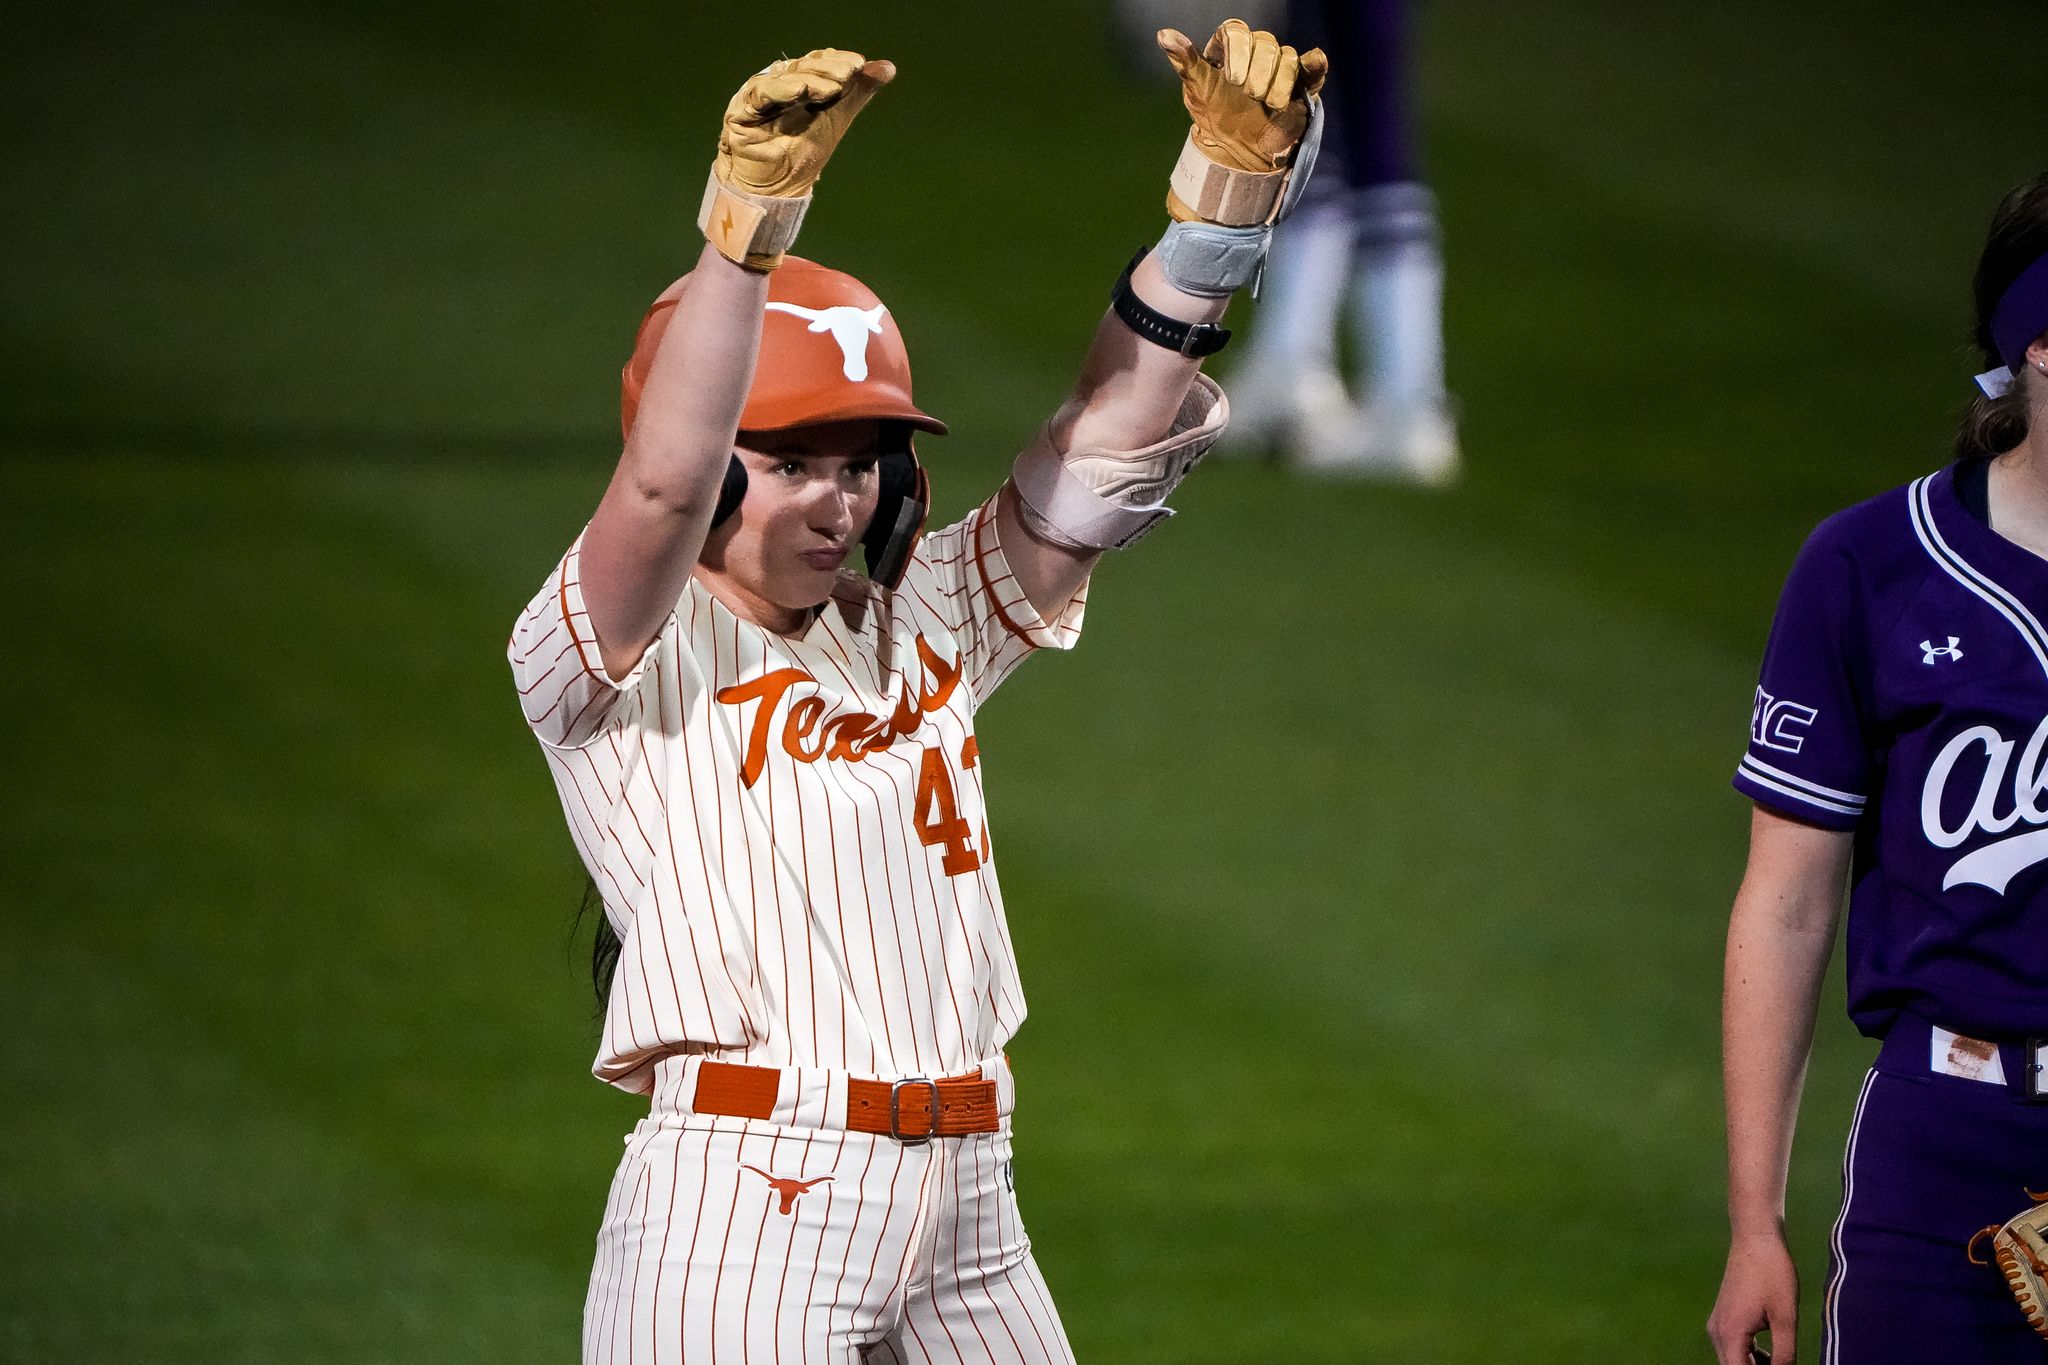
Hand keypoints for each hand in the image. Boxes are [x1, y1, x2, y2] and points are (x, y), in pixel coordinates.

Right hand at [714, 49, 894, 198]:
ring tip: (831, 86)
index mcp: (799, 80)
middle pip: (802, 67)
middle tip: (849, 72)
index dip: (838, 60)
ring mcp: (758, 95)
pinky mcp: (741, 111)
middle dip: (827, 69)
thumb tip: (889, 67)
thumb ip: (858, 92)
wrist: (776, 188)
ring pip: (783, 78)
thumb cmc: (803, 153)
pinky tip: (799, 89)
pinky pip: (760, 95)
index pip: (818, 62)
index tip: (860, 64)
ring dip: (809, 79)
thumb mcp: (837, 119)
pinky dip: (779, 90)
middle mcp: (778, 83)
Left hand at [1156, 19, 1325, 173]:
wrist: (1238, 153)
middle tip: (1252, 96)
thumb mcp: (1196, 90)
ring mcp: (1280, 68)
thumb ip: (1185, 61)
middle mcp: (1256, 53)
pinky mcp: (1300, 84)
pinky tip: (1316, 62)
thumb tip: (1163, 34)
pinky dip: (1316, 64)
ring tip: (1270, 104)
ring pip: (1288, 57)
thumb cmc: (1215, 117)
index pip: (1236, 31)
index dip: (1238, 52)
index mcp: (1230, 49)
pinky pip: (1312, 67)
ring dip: (1280, 81)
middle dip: (1260, 71)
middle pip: (1266, 43)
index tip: (1234, 80)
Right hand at [1708, 1229, 1799, 1363]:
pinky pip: (1734, 1347)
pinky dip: (1750, 1356)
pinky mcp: (1723, 1317)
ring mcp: (1718, 1324)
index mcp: (1731, 1334)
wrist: (1755, 1238)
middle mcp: (1718, 1332)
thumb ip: (1785, 1354)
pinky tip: (1770, 1355)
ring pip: (1733, 1359)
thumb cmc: (1772, 1274)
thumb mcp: (1786, 1318)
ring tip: (1780, 1364)